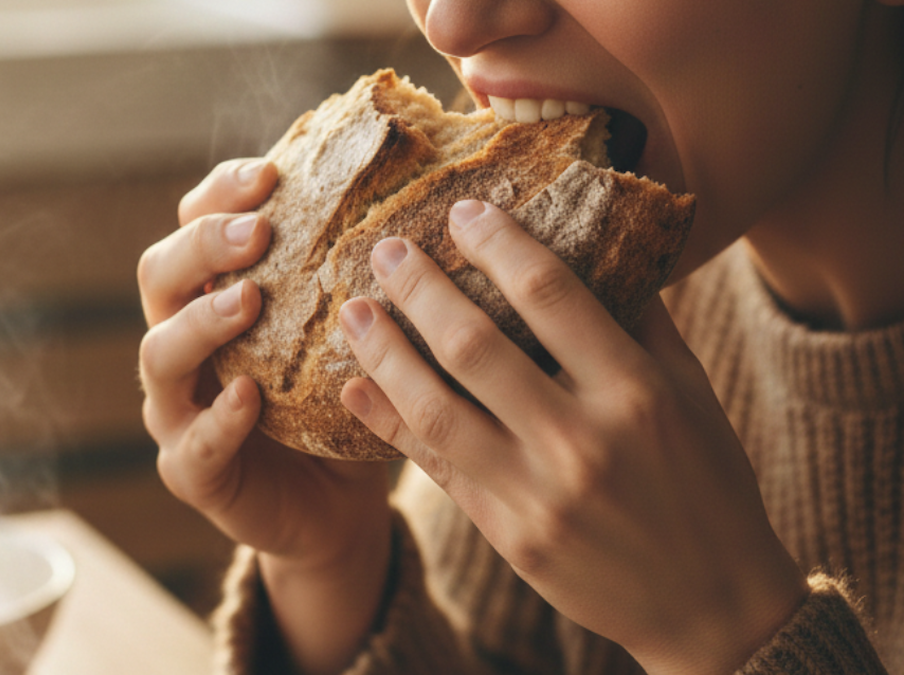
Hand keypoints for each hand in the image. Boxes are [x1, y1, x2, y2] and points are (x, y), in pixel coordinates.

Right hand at [137, 158, 391, 674]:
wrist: (339, 504)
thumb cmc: (344, 401)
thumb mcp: (356, 329)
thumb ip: (363, 271)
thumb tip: (440, 189)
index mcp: (213, 292)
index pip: (193, 222)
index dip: (221, 192)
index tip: (271, 174)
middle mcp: (183, 341)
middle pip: (159, 274)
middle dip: (204, 245)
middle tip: (260, 232)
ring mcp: (178, 407)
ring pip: (159, 354)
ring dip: (201, 321)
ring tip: (249, 300)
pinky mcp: (192, 471)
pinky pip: (190, 445)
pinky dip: (217, 419)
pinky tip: (251, 396)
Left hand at [337, 200, 808, 673]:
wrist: (711, 603)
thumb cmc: (708, 484)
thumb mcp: (694, 395)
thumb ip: (643, 323)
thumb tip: (601, 245)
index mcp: (635, 391)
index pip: (552, 294)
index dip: (498, 245)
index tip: (462, 212)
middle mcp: (581, 438)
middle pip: (475, 345)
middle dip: (421, 288)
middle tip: (386, 249)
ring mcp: (538, 492)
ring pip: (436, 408)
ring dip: (384, 352)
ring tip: (352, 311)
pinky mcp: (508, 534)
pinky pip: (435, 467)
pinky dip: (388, 424)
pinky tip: (355, 388)